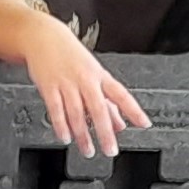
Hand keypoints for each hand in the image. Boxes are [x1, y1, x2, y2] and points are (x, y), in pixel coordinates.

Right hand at [25, 26, 151, 158]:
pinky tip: (66, 137)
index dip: (134, 110)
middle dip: (105, 132)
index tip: (144, 124)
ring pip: (77, 113)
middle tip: (111, 150)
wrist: (43, 38)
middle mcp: (85, 80)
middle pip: (98, 109)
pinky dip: (61, 126)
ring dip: (83, 135)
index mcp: (100, 76)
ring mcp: (66, 83)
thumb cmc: (70, 56)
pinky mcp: (49, 87)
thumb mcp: (93, 74)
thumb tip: (121, 123)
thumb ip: (107, 100)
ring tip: (88, 150)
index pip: (121, 95)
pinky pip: (56, 110)